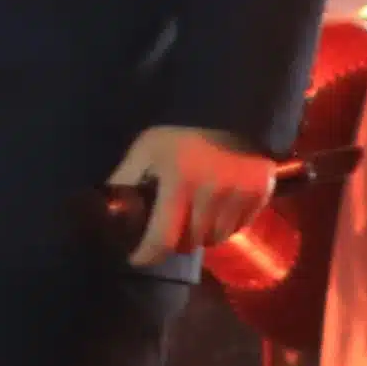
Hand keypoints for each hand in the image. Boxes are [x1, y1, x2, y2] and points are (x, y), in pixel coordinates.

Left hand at [107, 125, 282, 268]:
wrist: (233, 107)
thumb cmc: (182, 129)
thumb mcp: (147, 147)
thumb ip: (126, 178)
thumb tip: (106, 206)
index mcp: (180, 183)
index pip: (162, 239)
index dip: (146, 255)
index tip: (137, 258)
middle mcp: (212, 195)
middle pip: (190, 243)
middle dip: (175, 242)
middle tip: (167, 230)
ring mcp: (240, 196)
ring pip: (215, 239)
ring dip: (201, 236)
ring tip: (192, 218)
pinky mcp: (260, 195)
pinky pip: (238, 228)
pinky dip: (224, 226)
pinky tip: (216, 208)